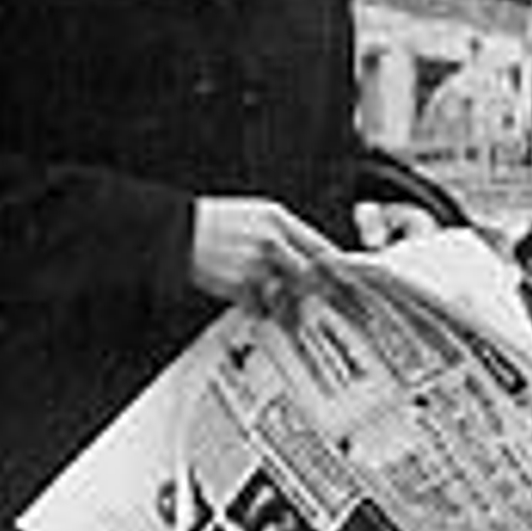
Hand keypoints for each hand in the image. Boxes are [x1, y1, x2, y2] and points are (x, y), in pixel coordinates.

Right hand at [190, 198, 335, 304]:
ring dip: (290, 310)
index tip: (354, 286)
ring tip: (290, 316)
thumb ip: (287, 234)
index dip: (342, 270)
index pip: (322, 247)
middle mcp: (272, 241)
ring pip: (289, 298)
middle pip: (312, 276)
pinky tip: (254, 305)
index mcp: (278, 219)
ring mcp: (256, 264)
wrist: (176, 232)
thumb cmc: (216, 224)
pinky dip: (261, 312)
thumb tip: (312, 257)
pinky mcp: (239, 285)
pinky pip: (262, 309)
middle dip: (322, 296)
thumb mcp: (257, 214)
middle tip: (331, 309)